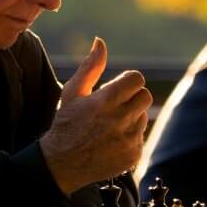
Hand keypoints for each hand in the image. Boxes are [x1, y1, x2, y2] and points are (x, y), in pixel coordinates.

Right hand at [40, 37, 152, 195]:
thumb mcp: (72, 93)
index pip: (137, 78)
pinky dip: (130, 136)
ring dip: (131, 117)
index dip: (127, 82)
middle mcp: (119, 120)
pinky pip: (141, 136)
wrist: (62, 164)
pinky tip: (111, 140)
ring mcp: (128, 139)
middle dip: (132, 98)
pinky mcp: (133, 155)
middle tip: (114, 106)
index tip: (116, 90)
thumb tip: (100, 42)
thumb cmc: (66, 123)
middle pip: (145, 96)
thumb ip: (90, 67)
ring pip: (143, 116)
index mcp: (105, 101)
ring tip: (109, 126)